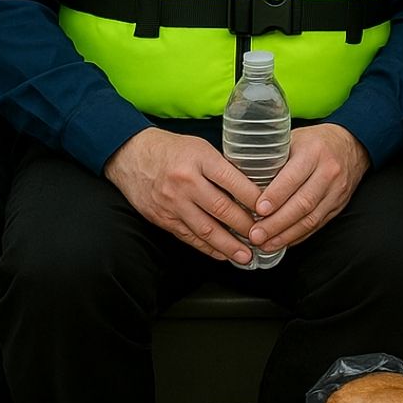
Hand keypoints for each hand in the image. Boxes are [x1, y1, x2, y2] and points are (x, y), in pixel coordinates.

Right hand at [103, 128, 262, 263]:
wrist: (130, 155)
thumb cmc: (172, 149)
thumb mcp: (202, 148)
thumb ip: (224, 167)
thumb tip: (254, 187)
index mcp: (200, 160)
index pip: (234, 182)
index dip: (255, 199)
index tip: (271, 210)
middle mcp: (186, 183)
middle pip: (222, 208)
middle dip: (246, 226)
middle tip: (264, 237)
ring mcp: (172, 203)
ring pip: (206, 229)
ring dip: (229, 245)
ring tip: (246, 255)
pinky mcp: (162, 218)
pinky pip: (188, 237)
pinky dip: (207, 248)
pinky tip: (222, 254)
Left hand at [248, 124, 369, 250]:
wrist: (351, 144)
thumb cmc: (314, 142)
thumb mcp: (293, 139)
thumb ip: (272, 157)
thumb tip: (238, 178)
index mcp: (313, 152)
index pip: (293, 177)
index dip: (275, 196)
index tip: (257, 210)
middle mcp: (328, 171)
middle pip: (302, 203)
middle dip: (276, 223)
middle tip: (255, 235)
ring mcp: (336, 190)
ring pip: (311, 218)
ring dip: (286, 234)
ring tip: (265, 244)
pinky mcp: (339, 204)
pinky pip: (318, 224)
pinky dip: (298, 235)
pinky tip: (282, 242)